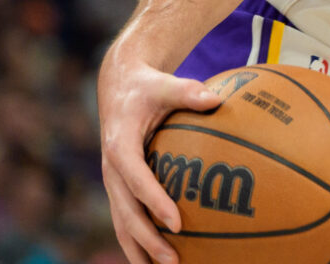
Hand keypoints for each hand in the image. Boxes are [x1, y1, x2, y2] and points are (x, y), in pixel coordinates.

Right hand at [98, 44, 222, 263]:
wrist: (119, 88)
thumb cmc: (147, 87)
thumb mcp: (165, 84)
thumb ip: (188, 91)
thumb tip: (217, 99)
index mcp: (120, 146)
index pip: (136, 179)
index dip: (154, 201)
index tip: (177, 221)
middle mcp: (111, 170)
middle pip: (126, 212)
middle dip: (147, 239)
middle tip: (174, 259)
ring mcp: (113, 182)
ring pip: (122, 224)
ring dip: (141, 250)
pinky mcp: (119, 188)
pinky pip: (127, 219)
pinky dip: (139, 242)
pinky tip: (158, 261)